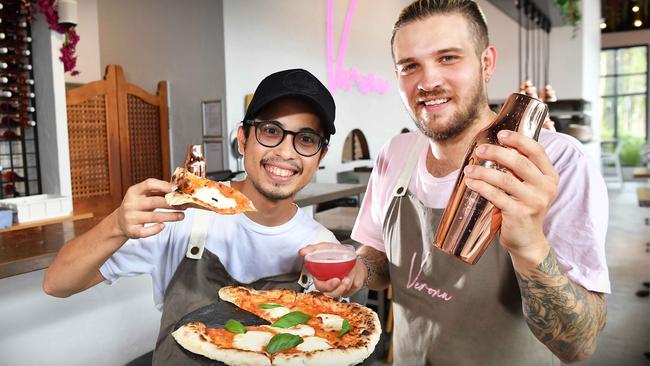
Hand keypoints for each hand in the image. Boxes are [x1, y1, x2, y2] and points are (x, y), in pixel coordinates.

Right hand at [114, 178, 184, 238]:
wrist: (120, 221)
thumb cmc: (137, 206)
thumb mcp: (143, 195)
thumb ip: (157, 191)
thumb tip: (177, 190)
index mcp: (134, 191)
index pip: (149, 184)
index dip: (163, 185)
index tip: (176, 189)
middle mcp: (131, 203)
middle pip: (155, 202)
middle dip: (172, 204)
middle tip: (184, 205)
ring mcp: (130, 217)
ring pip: (154, 217)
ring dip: (171, 216)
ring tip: (181, 216)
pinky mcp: (132, 230)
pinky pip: (147, 231)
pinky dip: (156, 229)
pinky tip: (163, 226)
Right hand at [299, 243, 367, 297]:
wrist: (353, 257)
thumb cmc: (338, 254)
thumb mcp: (326, 248)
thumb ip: (313, 249)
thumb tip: (302, 252)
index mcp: (320, 277)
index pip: (320, 286)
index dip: (326, 286)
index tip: (335, 280)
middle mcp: (329, 284)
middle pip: (331, 293)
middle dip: (339, 288)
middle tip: (345, 280)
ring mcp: (338, 288)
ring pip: (342, 293)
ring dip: (348, 283)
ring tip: (350, 275)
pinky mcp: (348, 290)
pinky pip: (351, 290)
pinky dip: (354, 283)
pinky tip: (354, 277)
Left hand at [462, 130, 557, 265]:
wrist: (528, 240)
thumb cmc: (525, 209)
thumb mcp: (532, 187)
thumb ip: (523, 169)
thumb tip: (498, 145)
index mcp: (550, 176)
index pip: (537, 151)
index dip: (519, 140)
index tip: (501, 134)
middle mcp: (546, 188)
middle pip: (520, 163)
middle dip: (497, 153)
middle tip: (480, 149)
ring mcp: (534, 202)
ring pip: (505, 179)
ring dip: (483, 171)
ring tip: (469, 168)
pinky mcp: (519, 214)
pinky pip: (496, 195)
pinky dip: (481, 187)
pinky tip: (471, 183)